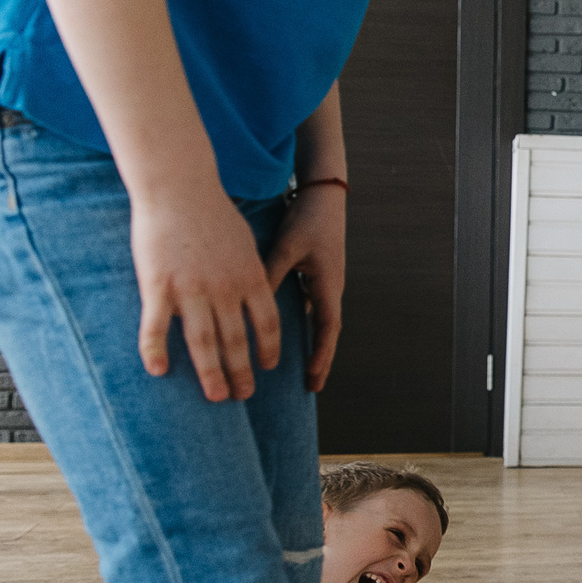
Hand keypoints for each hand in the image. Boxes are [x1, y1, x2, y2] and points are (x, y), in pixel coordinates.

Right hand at [129, 180, 280, 401]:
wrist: (179, 185)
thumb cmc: (212, 211)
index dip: (268, 348)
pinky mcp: (158, 285)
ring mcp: (191, 289)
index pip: (267, 323)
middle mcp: (224, 288)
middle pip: (237, 340)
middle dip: (242, 372)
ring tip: (216, 396)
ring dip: (211, 373)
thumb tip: (258, 290)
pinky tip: (158, 371)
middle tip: (242, 396)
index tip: (267, 367)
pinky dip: (156, 350)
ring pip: (203, 342)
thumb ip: (251, 270)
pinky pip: (157, 326)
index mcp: (250, 276)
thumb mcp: (244, 241)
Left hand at [264, 185, 345, 392]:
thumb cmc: (306, 218)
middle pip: (327, 332)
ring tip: (305, 370)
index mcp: (326, 284)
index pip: (327, 327)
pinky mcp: (318, 275)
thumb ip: (270, 275)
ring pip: (321, 322)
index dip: (321, 354)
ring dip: (315, 346)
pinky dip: (308, 327)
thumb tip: (251, 305)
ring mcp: (325, 282)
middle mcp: (330, 287)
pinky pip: (314, 309)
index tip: (313, 378)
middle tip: (312, 387)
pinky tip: (292, 338)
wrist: (323, 194)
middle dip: (321, 359)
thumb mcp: (286, 247)